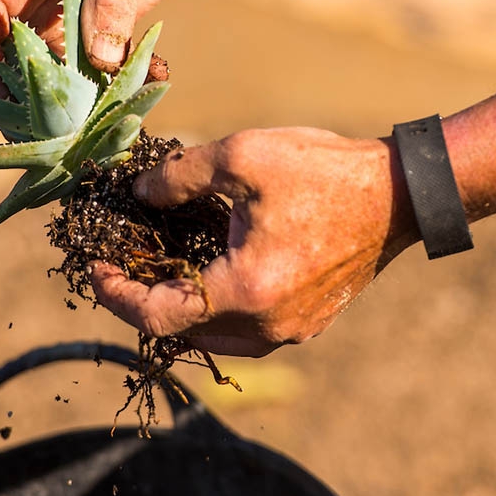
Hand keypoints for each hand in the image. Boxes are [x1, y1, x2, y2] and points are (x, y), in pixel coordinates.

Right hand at [0, 0, 230, 94]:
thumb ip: (109, 1)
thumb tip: (100, 61)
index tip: (13, 103)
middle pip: (8, 59)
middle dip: (28, 96)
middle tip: (56, 131)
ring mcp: (63, 9)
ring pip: (52, 67)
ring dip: (75, 94)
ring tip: (101, 116)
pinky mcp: (97, 20)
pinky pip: (94, 61)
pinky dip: (113, 78)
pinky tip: (144, 81)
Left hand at [89, 128, 419, 355]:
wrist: (400, 194)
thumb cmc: (325, 172)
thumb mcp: (241, 156)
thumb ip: (178, 178)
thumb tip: (139, 195)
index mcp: (246, 292)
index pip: (157, 317)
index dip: (116, 294)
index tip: (95, 267)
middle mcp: (268, 327)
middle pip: (182, 336)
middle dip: (143, 303)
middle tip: (124, 263)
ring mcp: (293, 332)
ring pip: (214, 340)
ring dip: (180, 311)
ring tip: (162, 269)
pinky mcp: (309, 324)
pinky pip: (246, 333)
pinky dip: (216, 312)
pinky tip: (210, 273)